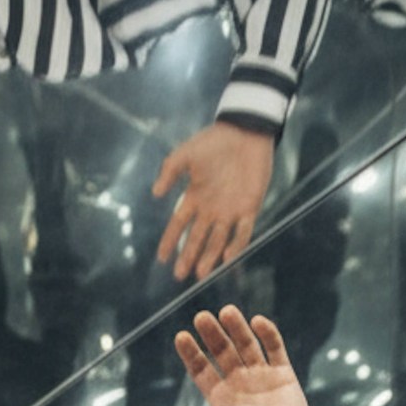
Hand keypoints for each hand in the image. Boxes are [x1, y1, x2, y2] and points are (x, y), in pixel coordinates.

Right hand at [154, 125, 273, 282]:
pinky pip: (243, 232)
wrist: (247, 130)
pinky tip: (227, 258)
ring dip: (209, 257)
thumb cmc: (215, 140)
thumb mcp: (187, 153)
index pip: (179, 224)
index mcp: (195, 196)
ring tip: (200, 274)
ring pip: (218, 240)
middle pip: (197, 238)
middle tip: (179, 275)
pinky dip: (236, 245)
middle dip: (188, 257)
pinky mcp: (249, 208)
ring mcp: (230, 210)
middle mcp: (211, 208)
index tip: (162, 258)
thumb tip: (155, 193)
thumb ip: (170, 170)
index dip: (170, 241)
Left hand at [166, 308, 312, 405]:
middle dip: (212, 335)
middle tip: (201, 317)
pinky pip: (274, 349)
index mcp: (220, 398)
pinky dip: (267, 334)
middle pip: (222, 352)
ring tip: (227, 311)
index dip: (191, 353)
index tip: (181, 337)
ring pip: (246, 345)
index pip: (201, 369)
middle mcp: (238, 383)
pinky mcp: (283, 375)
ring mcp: (261, 377)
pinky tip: (257, 322)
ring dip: (237, 328)